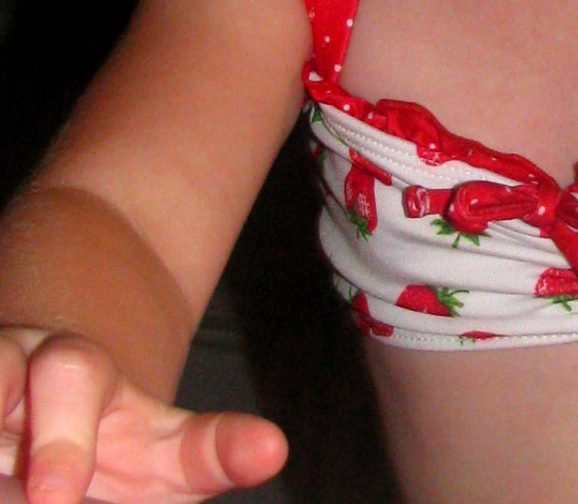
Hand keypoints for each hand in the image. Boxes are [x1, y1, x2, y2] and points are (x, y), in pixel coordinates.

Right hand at [1, 330, 286, 503]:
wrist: (41, 394)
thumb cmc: (108, 438)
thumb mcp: (162, 445)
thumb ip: (212, 449)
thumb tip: (273, 450)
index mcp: (71, 364)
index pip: (69, 373)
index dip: (61, 439)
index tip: (58, 497)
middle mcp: (5, 367)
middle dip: (20, 453)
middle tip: (45, 498)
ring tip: (15, 488)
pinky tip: (0, 481)